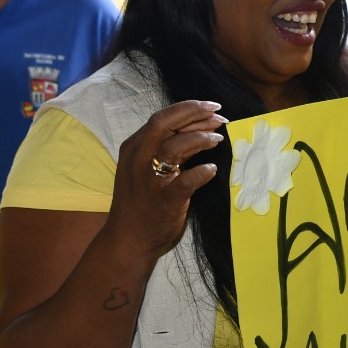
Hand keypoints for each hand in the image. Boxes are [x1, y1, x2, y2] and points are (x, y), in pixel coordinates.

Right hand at [107, 100, 223, 254]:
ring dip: (200, 138)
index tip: (211, 108)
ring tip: (218, 139)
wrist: (128, 239)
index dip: (188, 109)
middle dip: (193, 113)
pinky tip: (212, 169)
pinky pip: (185, 182)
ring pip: (173, 147)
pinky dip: (201, 172)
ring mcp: (150, 181)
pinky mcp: (164, 201)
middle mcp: (139, 159)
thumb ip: (169, 147)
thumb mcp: (147, 167)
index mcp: (134, 148)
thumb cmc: (141, 201)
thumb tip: (202, 127)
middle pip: (163, 123)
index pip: (161, 118)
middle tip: (218, 114)